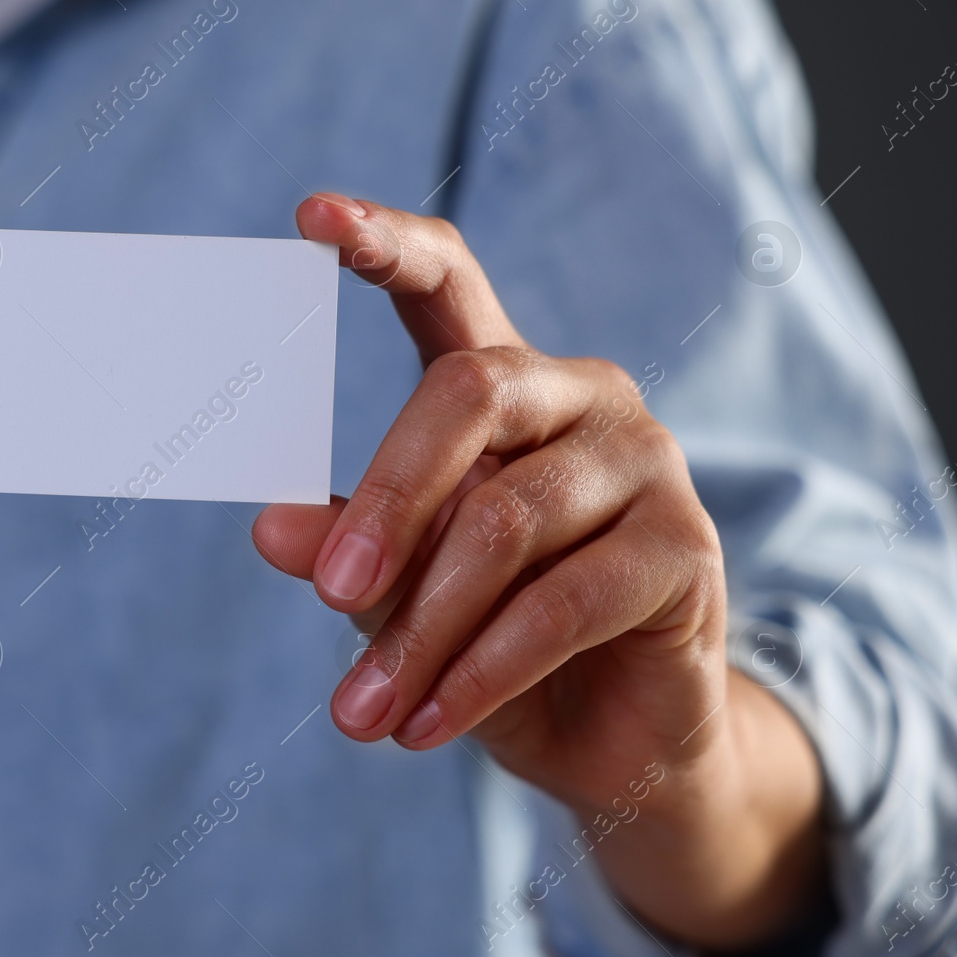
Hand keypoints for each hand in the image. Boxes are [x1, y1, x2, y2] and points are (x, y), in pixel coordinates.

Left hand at [254, 194, 825, 950]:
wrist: (609, 737)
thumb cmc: (490, 641)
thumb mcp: (402, 594)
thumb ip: (349, 547)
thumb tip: (269, 526)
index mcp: (501, 384)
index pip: (447, 281)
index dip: (384, 243)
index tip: (310, 219)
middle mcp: (580, 395)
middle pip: (467, 393)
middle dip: (389, 501)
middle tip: (332, 594)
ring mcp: (643, 461)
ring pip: (505, 520)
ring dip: (423, 628)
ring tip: (364, 711)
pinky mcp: (687, 545)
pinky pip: (561, 602)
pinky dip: (481, 671)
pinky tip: (429, 722)